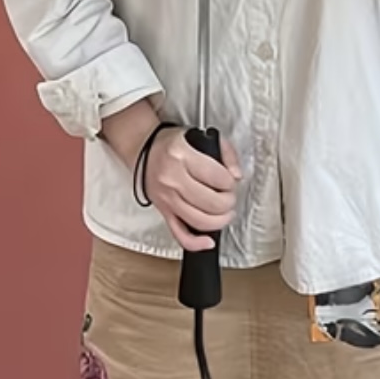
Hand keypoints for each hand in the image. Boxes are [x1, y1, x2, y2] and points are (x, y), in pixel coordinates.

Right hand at [143, 126, 242, 252]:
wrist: (143, 151)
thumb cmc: (172, 144)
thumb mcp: (200, 136)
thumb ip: (226, 152)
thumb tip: (237, 175)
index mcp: (182, 155)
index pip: (218, 177)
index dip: (231, 182)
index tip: (231, 180)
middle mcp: (172, 178)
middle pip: (212, 203)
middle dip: (228, 202)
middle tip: (229, 196)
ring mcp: (167, 198)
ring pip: (200, 221)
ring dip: (220, 221)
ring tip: (225, 213)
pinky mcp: (163, 212)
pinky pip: (180, 235)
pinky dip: (196, 242)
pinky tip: (209, 241)